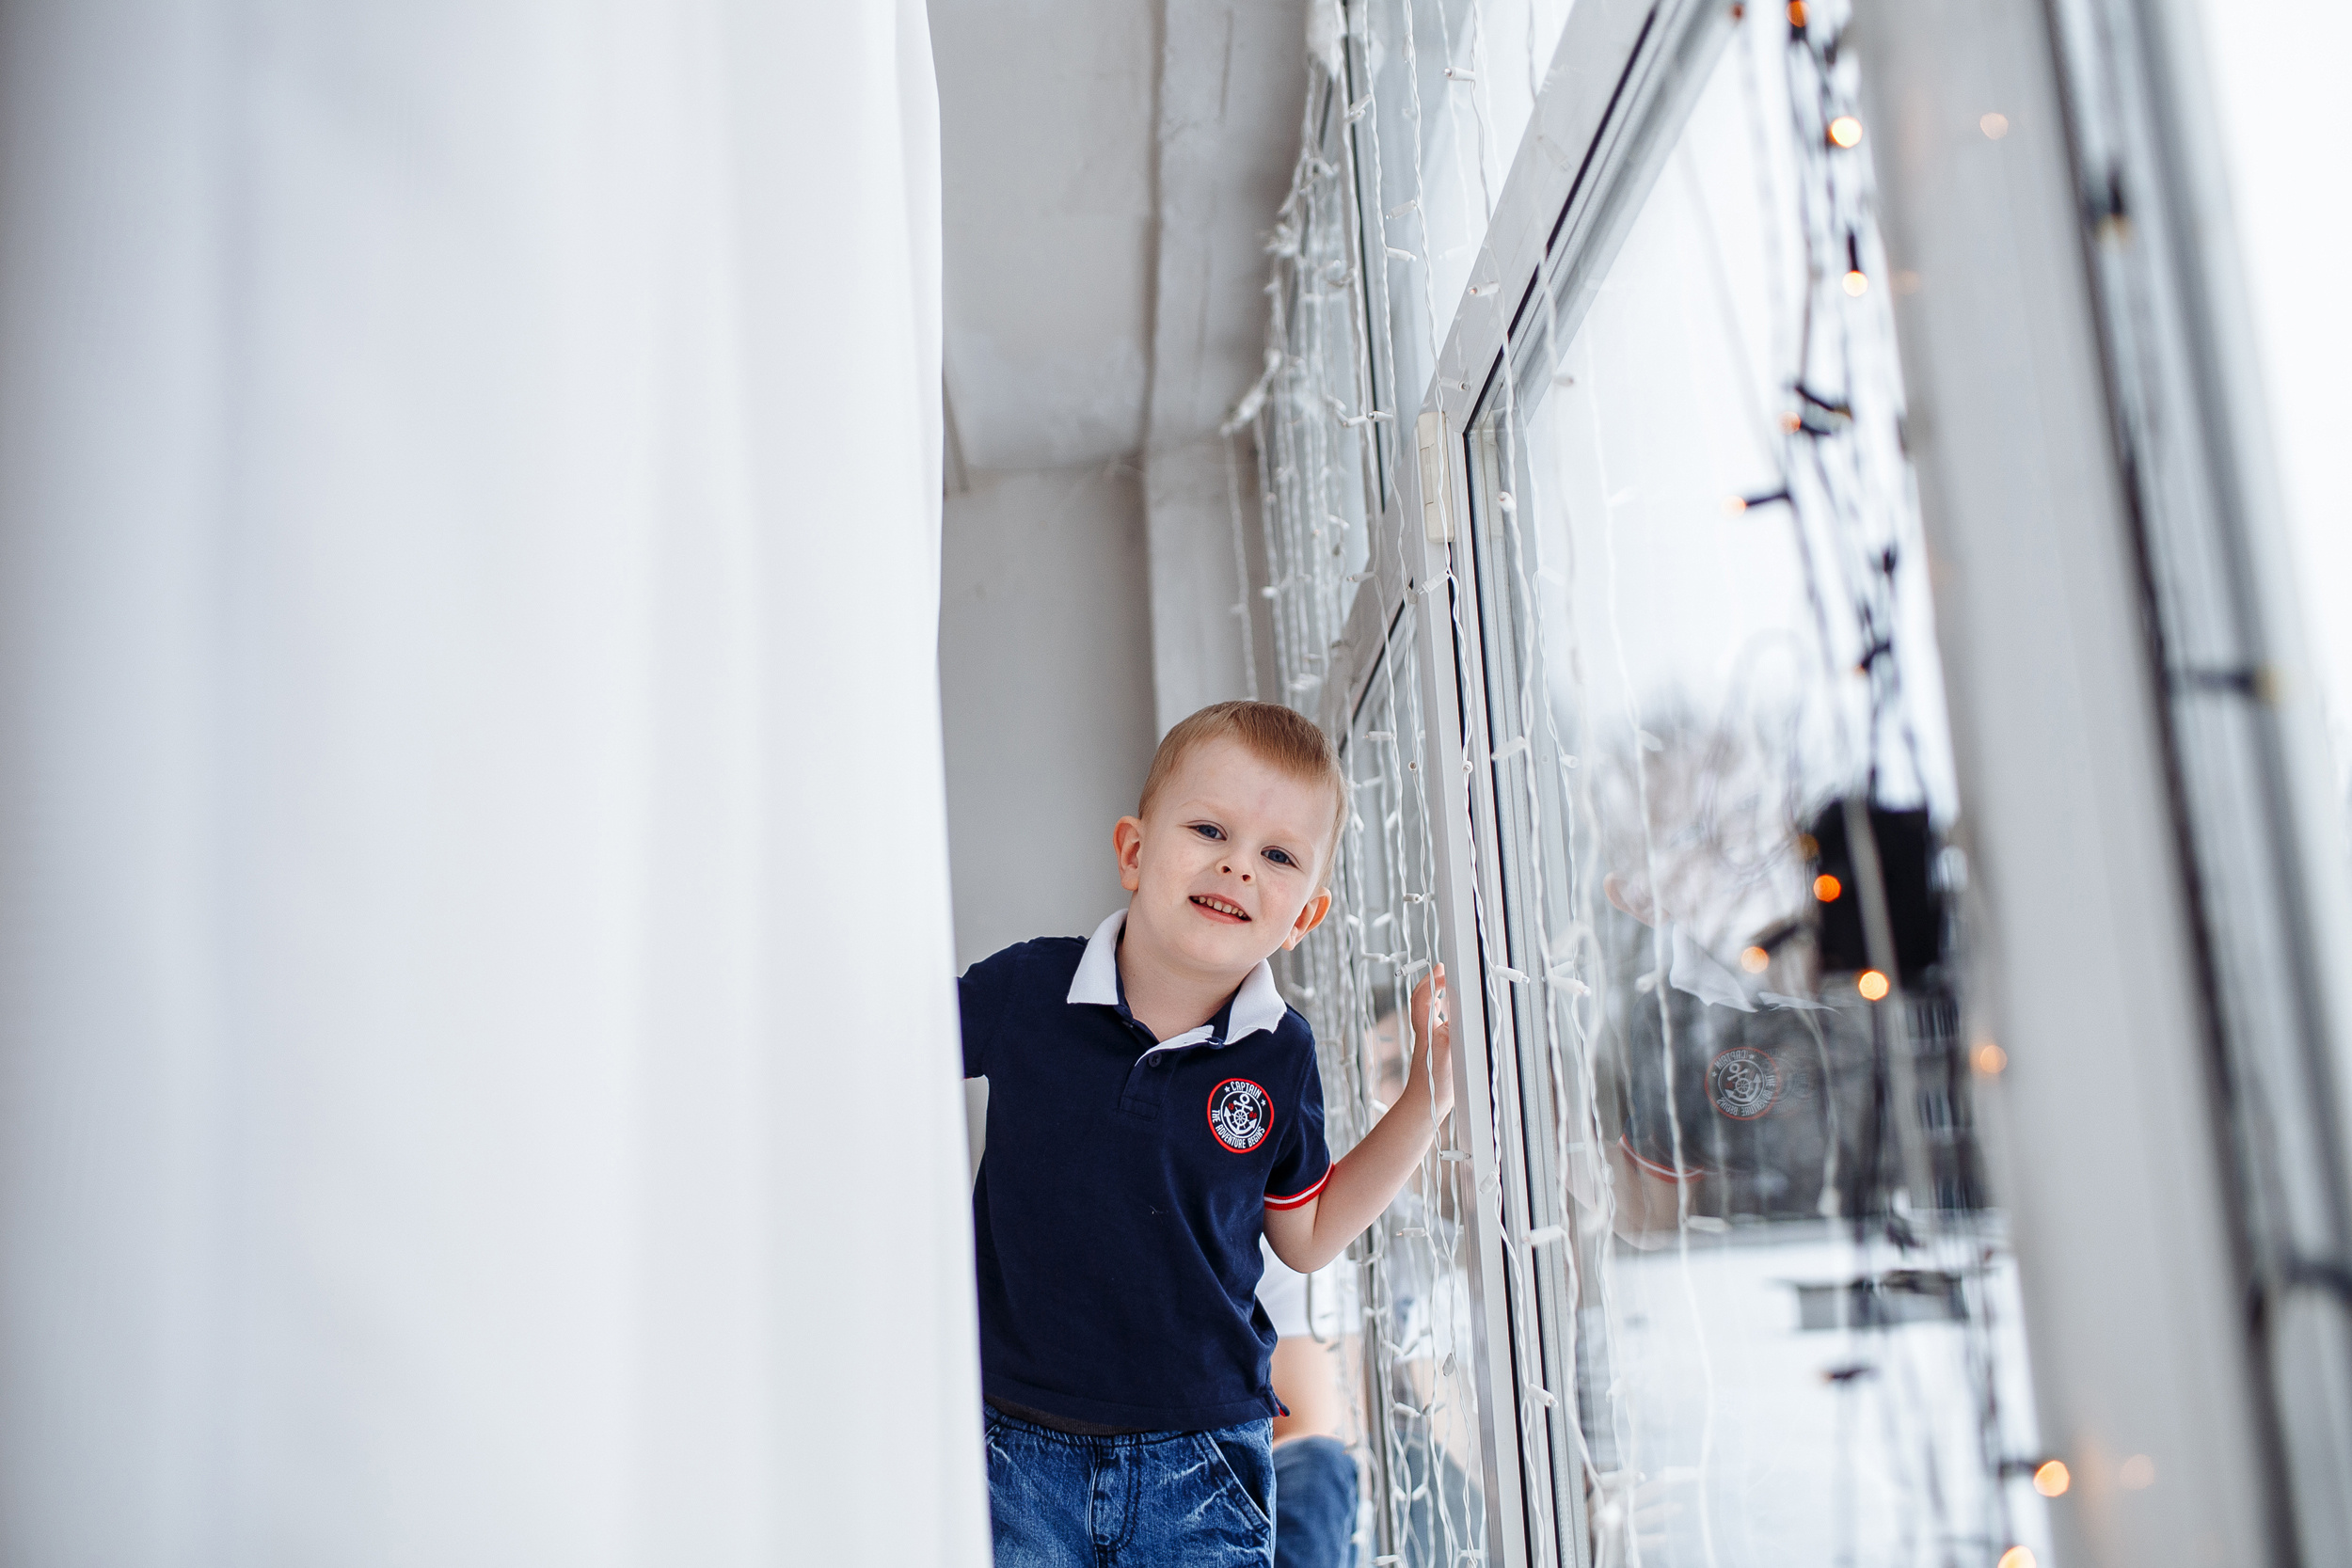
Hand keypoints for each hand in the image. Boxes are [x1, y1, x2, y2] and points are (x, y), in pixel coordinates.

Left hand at [1407, 965, 1453, 1119]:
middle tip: (1443, 972)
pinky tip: (1449, 1018)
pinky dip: (1441, 1015)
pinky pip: (1435, 1025)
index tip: (1442, 969)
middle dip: (1432, 984)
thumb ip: (1449, 1032)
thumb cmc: (1433, 1084)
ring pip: (1427, 1012)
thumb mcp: (1445, 1054)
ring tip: (1446, 988)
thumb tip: (1453, 1011)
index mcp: (1426, 1029)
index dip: (1431, 980)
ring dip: (1435, 997)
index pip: (1423, 997)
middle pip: (1422, 1000)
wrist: (1424, 1105)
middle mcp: (1425, 1032)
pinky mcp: (1433, 1050)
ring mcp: (1428, 1041)